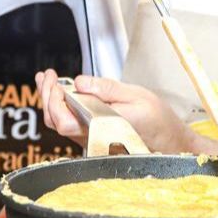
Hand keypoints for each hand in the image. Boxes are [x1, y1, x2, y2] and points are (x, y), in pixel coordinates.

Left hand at [36, 69, 192, 152]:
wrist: (171, 142)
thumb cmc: (158, 120)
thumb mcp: (137, 96)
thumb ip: (107, 89)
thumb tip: (79, 82)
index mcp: (102, 127)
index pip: (63, 120)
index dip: (53, 100)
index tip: (55, 79)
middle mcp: (93, 138)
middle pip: (56, 122)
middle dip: (47, 96)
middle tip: (47, 75)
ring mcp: (91, 140)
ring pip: (60, 124)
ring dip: (50, 101)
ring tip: (47, 79)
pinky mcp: (93, 138)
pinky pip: (69, 124)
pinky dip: (59, 106)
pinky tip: (58, 91)